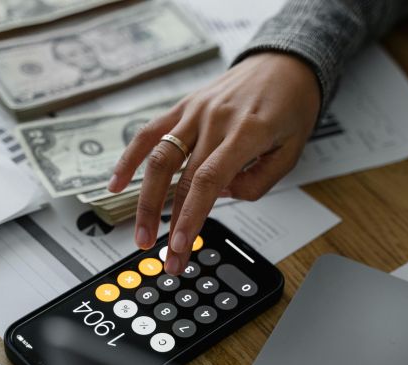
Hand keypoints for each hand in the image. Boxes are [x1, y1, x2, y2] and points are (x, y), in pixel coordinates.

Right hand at [109, 52, 320, 273]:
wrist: (283, 63)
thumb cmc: (291, 107)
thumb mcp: (291, 151)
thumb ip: (257, 181)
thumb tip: (220, 196)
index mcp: (246, 132)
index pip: (208, 181)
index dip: (190, 217)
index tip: (180, 247)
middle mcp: (215, 120)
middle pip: (180, 177)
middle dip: (169, 224)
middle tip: (164, 257)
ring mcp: (195, 111)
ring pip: (158, 158)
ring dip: (145, 200)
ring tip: (140, 234)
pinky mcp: (184, 106)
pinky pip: (150, 132)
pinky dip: (130, 158)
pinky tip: (116, 184)